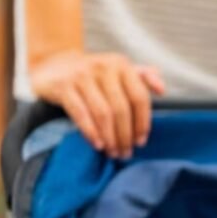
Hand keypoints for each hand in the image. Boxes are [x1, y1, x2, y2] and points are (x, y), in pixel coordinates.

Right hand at [29, 51, 165, 157]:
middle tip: (126, 152)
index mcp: (122, 64)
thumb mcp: (120, 71)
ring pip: (102, 113)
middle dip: (125, 135)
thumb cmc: (95, 75)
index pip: (139, 97)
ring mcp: (82, 75)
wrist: (55, 64)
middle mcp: (103, 67)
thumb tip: (162, 90)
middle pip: (121, 108)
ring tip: (113, 152)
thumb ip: (144, 78)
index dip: (142, 122)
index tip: (141, 141)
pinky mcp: (64, 86)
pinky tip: (98, 145)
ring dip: (110, 137)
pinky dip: (91, 132)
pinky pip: (80, 113)